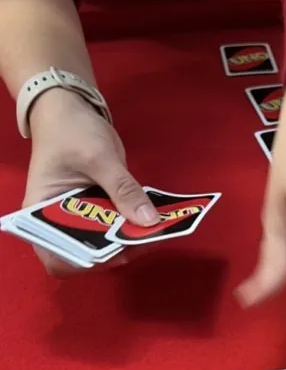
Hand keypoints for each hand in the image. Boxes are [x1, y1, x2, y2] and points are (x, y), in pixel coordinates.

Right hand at [23, 89, 158, 274]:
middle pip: (88, 253)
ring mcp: (81, 216)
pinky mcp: (100, 208)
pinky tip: (156, 221)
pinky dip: (136, 225)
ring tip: (159, 231)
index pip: (58, 257)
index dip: (86, 261)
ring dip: (132, 240)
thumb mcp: (98, 158)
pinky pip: (118, 224)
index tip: (116, 251)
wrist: (70, 108)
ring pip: (107, 241)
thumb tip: (150, 222)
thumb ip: (123, 189)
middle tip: (149, 239)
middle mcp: (60, 222)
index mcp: (42, 214)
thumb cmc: (70, 131)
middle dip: (118, 251)